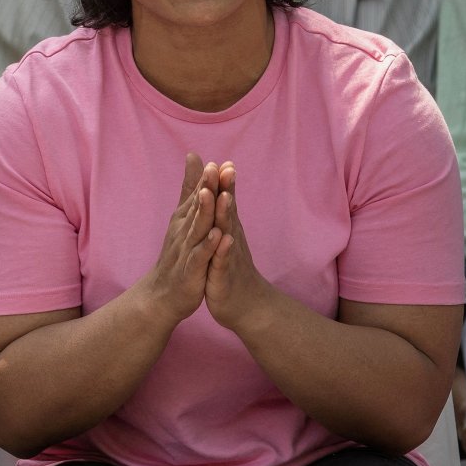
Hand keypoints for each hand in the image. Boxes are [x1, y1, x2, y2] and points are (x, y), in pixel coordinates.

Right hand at [136, 153, 221, 323]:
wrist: (162, 295)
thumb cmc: (177, 255)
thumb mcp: (183, 218)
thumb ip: (190, 187)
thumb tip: (194, 157)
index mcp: (185, 219)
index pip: (197, 195)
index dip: (206, 179)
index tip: (217, 161)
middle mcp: (184, 231)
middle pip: (197, 207)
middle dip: (205, 188)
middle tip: (213, 168)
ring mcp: (186, 251)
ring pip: (197, 228)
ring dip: (205, 212)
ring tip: (212, 194)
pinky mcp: (191, 271)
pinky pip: (200, 257)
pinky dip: (208, 246)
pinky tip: (218, 236)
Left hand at [204, 163, 271, 329]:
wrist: (245, 305)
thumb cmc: (231, 268)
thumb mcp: (225, 239)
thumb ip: (223, 214)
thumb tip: (223, 191)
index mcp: (227, 230)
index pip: (225, 202)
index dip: (223, 183)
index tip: (220, 160)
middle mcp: (231, 238)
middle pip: (228, 211)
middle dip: (226, 190)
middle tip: (224, 167)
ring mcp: (229, 256)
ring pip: (227, 232)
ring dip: (226, 214)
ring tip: (224, 196)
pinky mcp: (224, 275)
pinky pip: (224, 261)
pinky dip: (223, 250)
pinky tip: (224, 239)